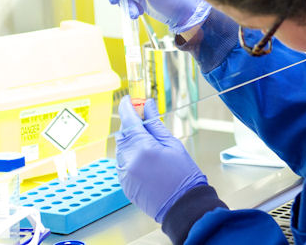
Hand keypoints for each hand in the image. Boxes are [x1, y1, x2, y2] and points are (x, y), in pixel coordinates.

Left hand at [116, 96, 207, 222]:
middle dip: (130, 125)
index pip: (129, 120)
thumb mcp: (173, 145)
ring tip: (148, 141)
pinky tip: (145, 158)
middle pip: (123, 134)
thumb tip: (148, 106)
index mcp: (143, 148)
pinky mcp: (124, 185)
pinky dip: (130, 156)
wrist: (183, 206)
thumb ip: (156, 125)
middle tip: (143, 118)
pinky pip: (122, 163)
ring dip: (130, 141)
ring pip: (121, 149)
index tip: (128, 99)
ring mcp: (124, 174)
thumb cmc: (184, 176)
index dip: (127, 107)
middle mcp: (129, 161)